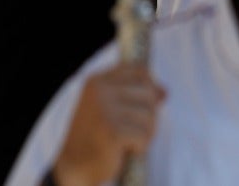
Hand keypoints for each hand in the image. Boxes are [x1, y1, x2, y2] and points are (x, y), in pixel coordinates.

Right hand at [50, 64, 163, 185]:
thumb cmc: (95, 136)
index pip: (139, 70)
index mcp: (97, 81)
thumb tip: (165, 92)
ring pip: (149, 114)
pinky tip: (126, 150)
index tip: (155, 100)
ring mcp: (105, 110)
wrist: (73, 167)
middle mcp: (100, 91)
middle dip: (150, 114)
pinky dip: (141, 146)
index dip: (152, 84)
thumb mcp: (111, 108)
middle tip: (135, 130)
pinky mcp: (112, 131)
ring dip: (146, 132)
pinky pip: (144, 135)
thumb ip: (135, 95)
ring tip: (130, 141)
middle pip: (148, 93)